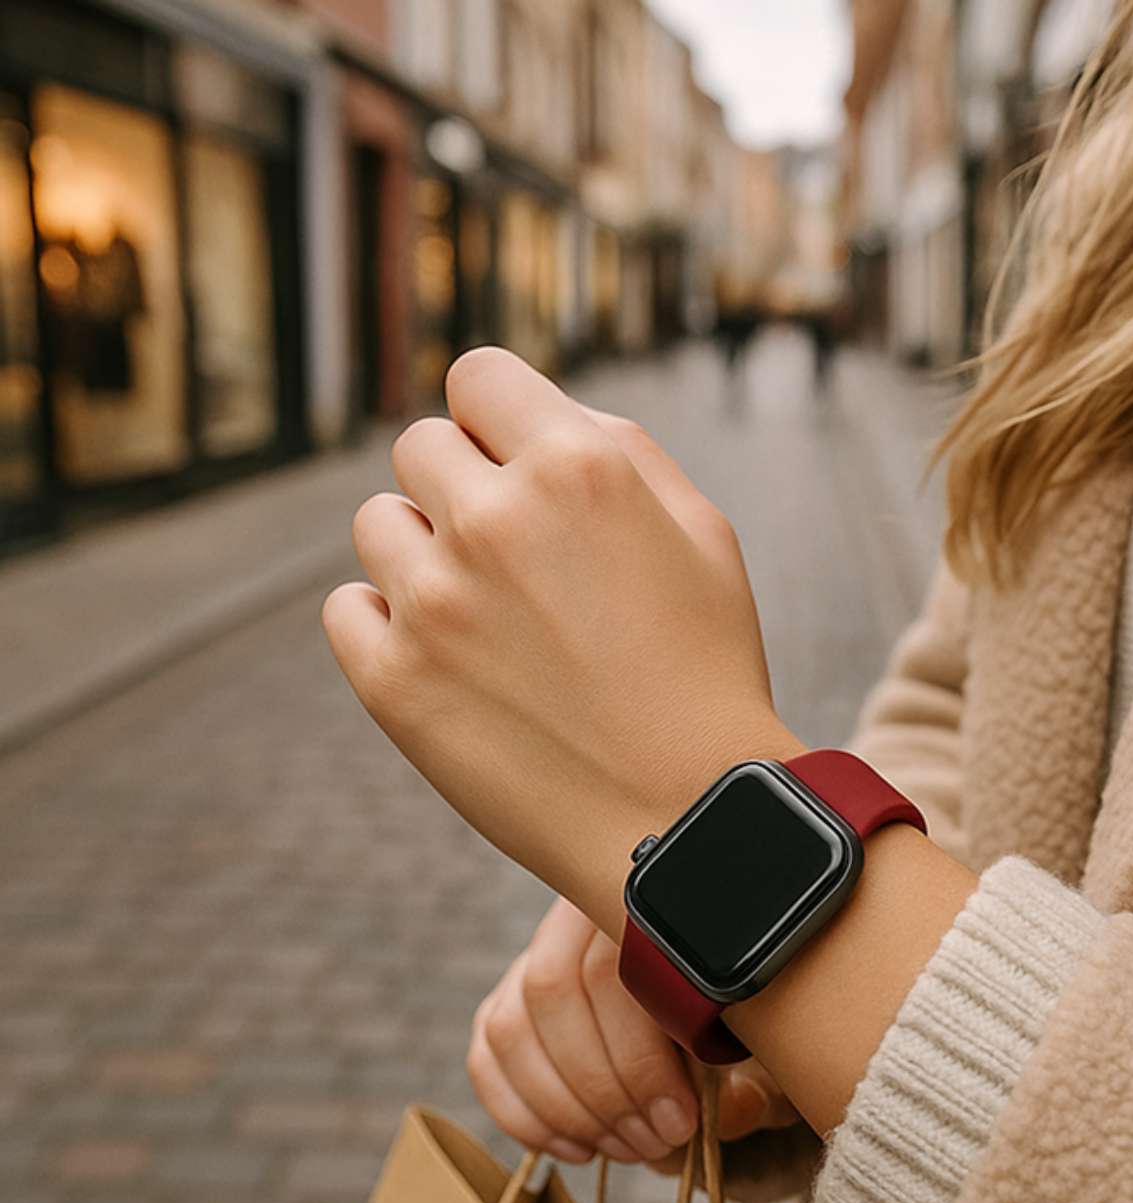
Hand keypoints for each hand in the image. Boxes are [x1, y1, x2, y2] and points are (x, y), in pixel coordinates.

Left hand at [324, 348, 801, 936]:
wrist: (687, 820)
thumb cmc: (708, 672)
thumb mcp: (704, 534)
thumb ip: (621, 449)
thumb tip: (544, 415)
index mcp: (577, 468)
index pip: (477, 377)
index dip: (496, 416)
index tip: (511, 458)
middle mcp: (494, 521)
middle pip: (420, 446)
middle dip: (463, 485)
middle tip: (515, 557)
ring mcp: (434, 603)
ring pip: (377, 522)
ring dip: (422, 551)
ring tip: (488, 614)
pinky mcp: (393, 682)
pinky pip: (348, 608)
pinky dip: (385, 623)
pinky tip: (448, 657)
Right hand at [468, 896, 800, 1163]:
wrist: (709, 1020)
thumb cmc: (738, 1027)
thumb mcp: (760, 1049)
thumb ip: (749, 1078)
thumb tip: (724, 1112)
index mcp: (644, 903)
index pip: (614, 969)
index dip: (639, 1058)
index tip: (681, 1123)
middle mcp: (575, 917)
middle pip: (555, 992)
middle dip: (603, 1090)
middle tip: (655, 1145)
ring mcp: (532, 960)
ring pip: (514, 1027)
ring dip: (565, 1108)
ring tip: (627, 1149)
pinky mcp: (504, 1004)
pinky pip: (487, 1057)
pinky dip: (525, 1115)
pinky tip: (580, 1147)